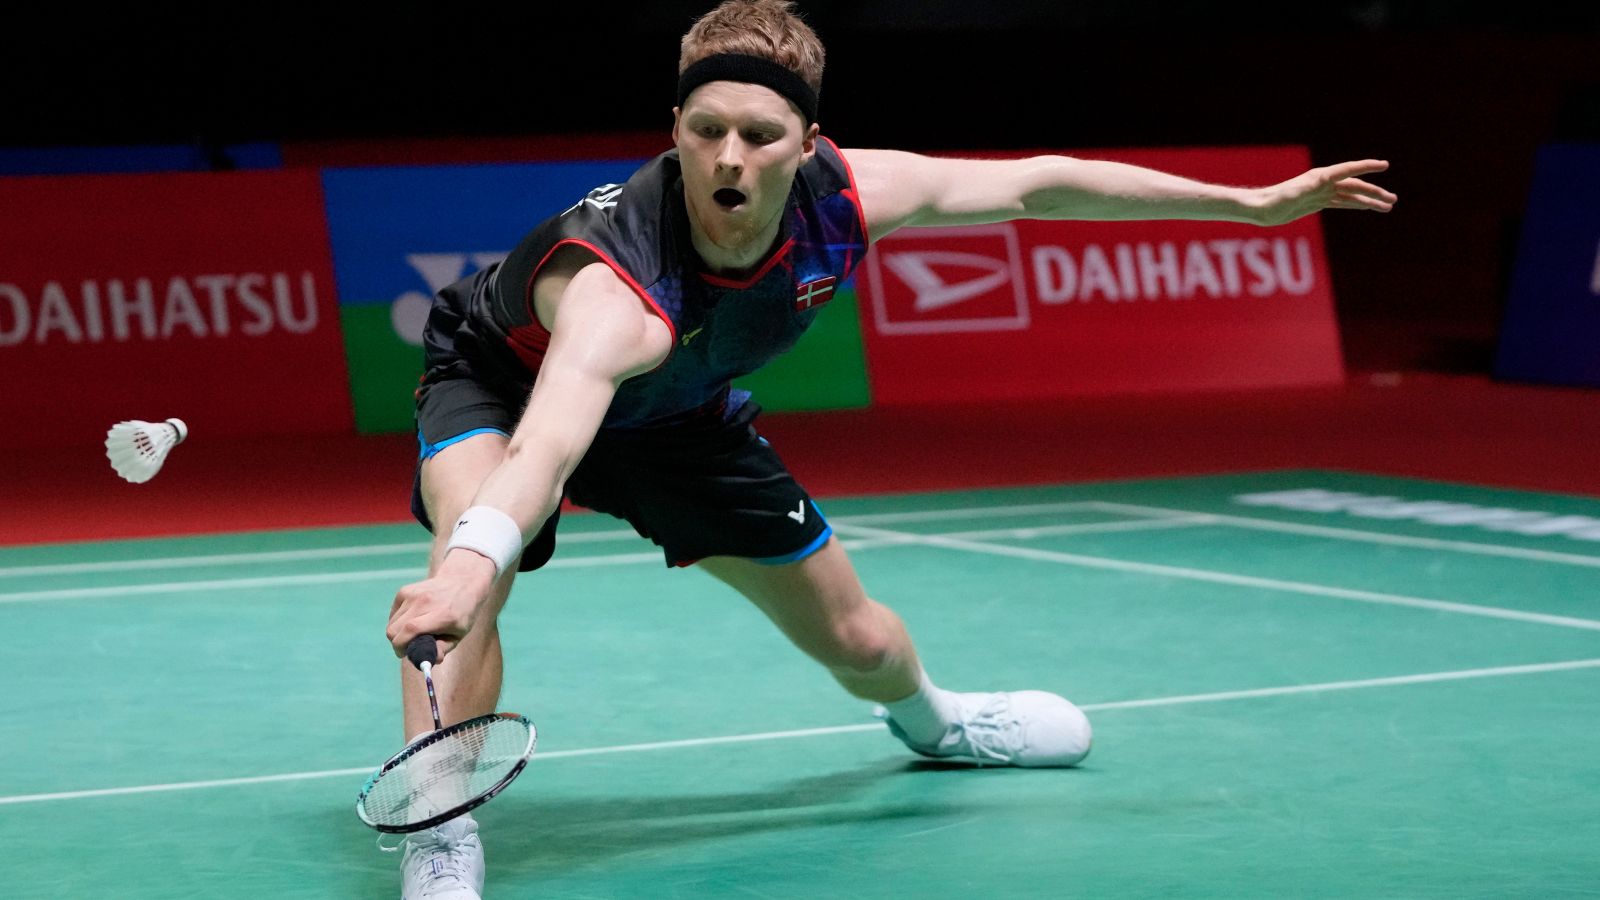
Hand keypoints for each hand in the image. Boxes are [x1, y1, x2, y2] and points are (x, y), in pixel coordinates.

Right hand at [387, 551, 497, 661]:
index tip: (404, 654)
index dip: (401, 646)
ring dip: (398, 633)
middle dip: (397, 643)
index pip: (410, 630)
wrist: (461, 581)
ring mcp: (413, 594)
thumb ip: (443, 649)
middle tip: (408, 646)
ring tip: (414, 632)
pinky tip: (412, 620)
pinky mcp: (405, 591)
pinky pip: (393, 614)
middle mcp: (424, 602)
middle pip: (394, 629)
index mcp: (442, 615)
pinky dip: (398, 622)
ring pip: (391, 623)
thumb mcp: (460, 633)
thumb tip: (427, 662)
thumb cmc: (461, 612)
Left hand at [1254, 159, 1396, 225]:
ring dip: (1369, 200)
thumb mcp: (1292, 195)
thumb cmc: (1274, 201)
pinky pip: (1342, 202)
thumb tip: (1324, 179)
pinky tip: (1368, 207)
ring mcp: (1322, 192)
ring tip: (1388, 206)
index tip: (1385, 165)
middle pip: (1355, 186)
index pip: (1348, 170)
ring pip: (1352, 195)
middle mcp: (1324, 182)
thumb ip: (1307, 187)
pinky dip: (1356, 204)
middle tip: (1393, 200)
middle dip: (1375, 192)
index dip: (1367, 167)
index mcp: (1320, 177)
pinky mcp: (1317, 202)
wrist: (1260, 209)